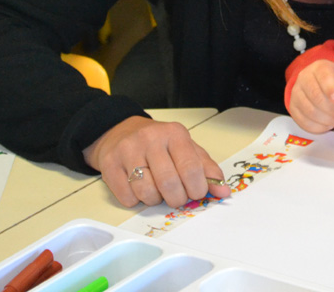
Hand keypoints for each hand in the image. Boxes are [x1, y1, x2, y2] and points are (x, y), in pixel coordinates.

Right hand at [83, 116, 230, 207]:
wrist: (121, 132)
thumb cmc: (159, 144)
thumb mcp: (187, 149)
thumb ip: (206, 170)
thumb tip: (223, 191)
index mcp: (175, 133)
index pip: (191, 168)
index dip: (197, 188)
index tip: (196, 193)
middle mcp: (151, 138)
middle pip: (169, 183)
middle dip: (177, 198)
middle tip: (177, 196)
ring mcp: (128, 150)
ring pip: (147, 192)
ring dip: (155, 200)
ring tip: (157, 190)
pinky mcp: (110, 165)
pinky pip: (127, 197)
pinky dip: (136, 201)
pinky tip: (138, 188)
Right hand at [287, 60, 333, 132]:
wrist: (319, 83)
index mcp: (320, 67)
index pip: (323, 77)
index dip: (330, 89)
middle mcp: (304, 78)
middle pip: (315, 96)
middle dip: (332, 110)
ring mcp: (296, 93)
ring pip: (310, 111)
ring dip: (327, 120)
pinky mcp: (293, 108)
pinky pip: (304, 122)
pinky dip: (318, 127)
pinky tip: (328, 124)